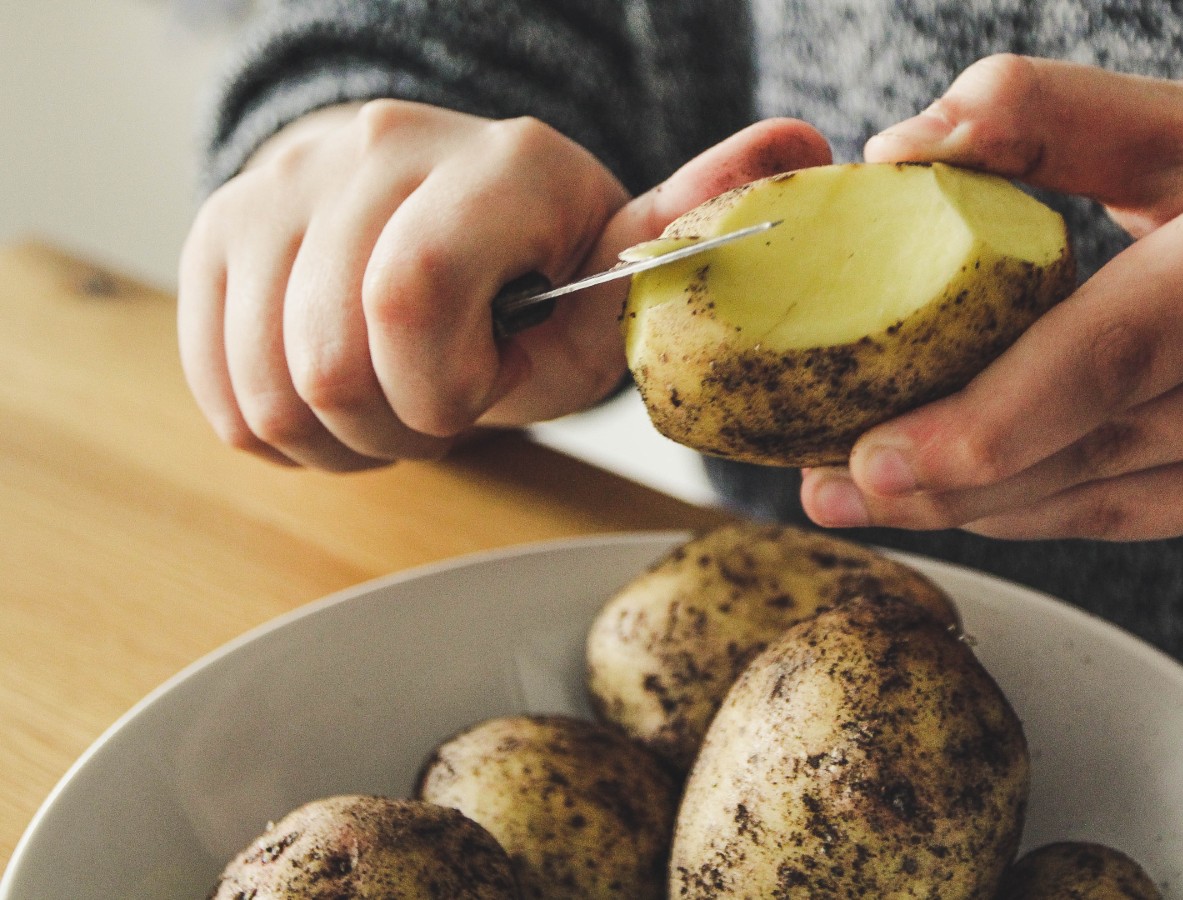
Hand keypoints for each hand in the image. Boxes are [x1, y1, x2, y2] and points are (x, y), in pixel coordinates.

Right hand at [180, 102, 829, 469]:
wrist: (433, 228)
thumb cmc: (542, 282)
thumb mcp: (618, 278)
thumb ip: (690, 227)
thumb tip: (805, 141)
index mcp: (505, 162)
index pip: (411, 294)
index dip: (438, 389)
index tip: (477, 397)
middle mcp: (381, 146)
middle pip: (330, 355)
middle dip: (395, 427)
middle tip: (437, 411)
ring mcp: (283, 181)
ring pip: (265, 382)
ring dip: (338, 436)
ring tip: (392, 402)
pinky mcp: (217, 226)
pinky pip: (216, 383)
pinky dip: (278, 428)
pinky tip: (335, 398)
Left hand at [802, 55, 1182, 539]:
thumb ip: (1057, 116)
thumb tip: (904, 147)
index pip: (1129, 338)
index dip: (995, 409)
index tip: (874, 447)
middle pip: (1110, 436)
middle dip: (959, 475)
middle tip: (832, 486)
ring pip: (1120, 496)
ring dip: (985, 506)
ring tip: (865, 497)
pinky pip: (1150, 516)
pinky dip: (1048, 512)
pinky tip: (965, 502)